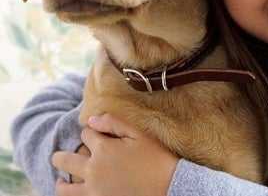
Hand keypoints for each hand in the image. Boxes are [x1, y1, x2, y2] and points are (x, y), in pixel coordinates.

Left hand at [52, 113, 178, 195]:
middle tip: (58, 157)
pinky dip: (73, 195)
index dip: (90, 132)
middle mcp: (93, 169)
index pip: (86, 134)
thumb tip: (91, 119)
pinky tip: (76, 193)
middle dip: (60, 156)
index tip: (95, 135)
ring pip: (64, 188)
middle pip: (65, 160)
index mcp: (103, 148)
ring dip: (61, 182)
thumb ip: (114, 123)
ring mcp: (93, 190)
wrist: (169, 187)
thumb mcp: (139, 135)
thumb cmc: (157, 158)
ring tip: (61, 181)